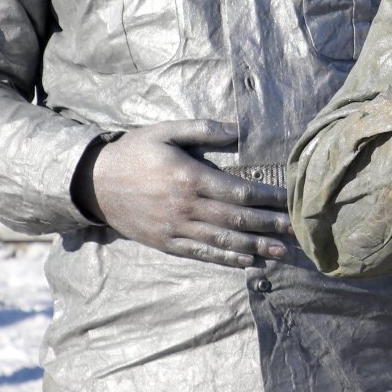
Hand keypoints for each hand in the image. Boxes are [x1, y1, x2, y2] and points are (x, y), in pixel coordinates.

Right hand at [74, 119, 291, 267]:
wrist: (93, 182)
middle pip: (238, 221)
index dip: (269, 199)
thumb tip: (239, 130)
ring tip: (283, 252)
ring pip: (223, 242)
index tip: (292, 200)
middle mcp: (186, 208)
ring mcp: (176, 229)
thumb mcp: (167, 130)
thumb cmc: (135, 151)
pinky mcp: (166, 243)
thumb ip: (204, 129)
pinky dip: (226, 260)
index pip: (240, 192)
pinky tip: (247, 262)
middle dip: (271, 226)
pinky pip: (201, 254)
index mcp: (190, 178)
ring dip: (256, 248)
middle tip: (298, 230)